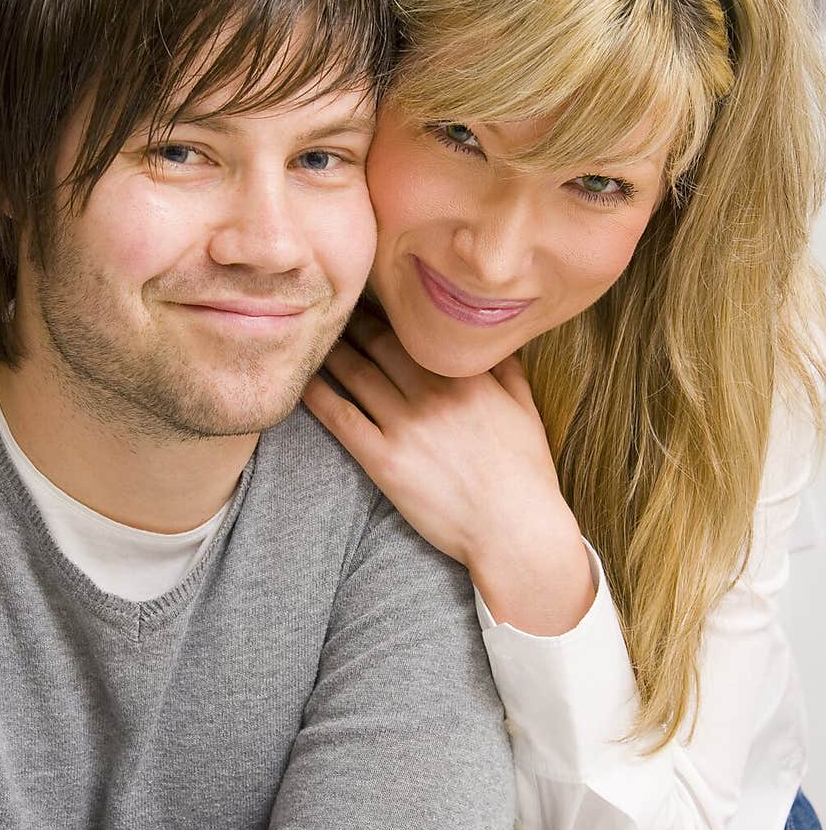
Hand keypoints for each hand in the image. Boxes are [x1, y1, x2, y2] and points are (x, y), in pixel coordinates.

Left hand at [303, 308, 594, 633]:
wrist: (516, 532)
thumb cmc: (525, 474)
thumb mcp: (526, 410)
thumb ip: (506, 368)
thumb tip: (487, 338)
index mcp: (467, 376)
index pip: (416, 330)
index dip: (389, 311)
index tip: (371, 297)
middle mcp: (433, 393)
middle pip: (379, 344)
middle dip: (353, 323)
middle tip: (334, 309)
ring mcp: (406, 426)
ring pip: (356, 374)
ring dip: (331, 352)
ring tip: (314, 338)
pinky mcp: (385, 461)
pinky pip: (342, 418)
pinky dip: (319, 396)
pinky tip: (303, 382)